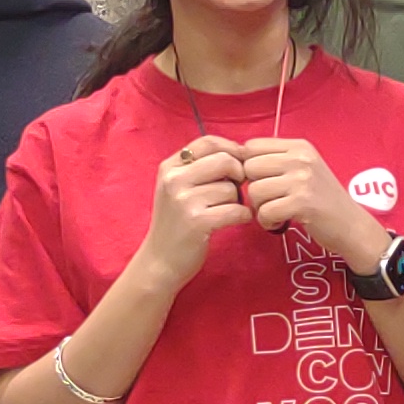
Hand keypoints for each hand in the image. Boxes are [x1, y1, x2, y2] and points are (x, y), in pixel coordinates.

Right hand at [133, 139, 252, 294]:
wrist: (160, 261)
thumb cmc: (176, 224)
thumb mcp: (177, 189)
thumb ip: (200, 168)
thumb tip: (240, 153)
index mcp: (169, 167)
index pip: (208, 142)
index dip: (232, 149)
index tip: (240, 163)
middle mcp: (174, 180)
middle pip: (225, 161)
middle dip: (239, 174)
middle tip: (237, 190)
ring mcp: (184, 201)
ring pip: (232, 188)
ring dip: (238, 201)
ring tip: (226, 211)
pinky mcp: (198, 222)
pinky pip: (237, 210)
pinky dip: (243, 216)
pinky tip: (235, 220)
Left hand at [239, 138, 387, 268]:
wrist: (352, 226)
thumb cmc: (323, 199)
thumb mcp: (304, 169)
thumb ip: (277, 160)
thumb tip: (236, 158)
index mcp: (300, 146)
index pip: (252, 145)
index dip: (249, 166)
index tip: (262, 182)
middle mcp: (301, 158)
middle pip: (249, 167)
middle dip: (253, 188)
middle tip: (268, 201)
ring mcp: (302, 180)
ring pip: (255, 190)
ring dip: (259, 208)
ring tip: (275, 213)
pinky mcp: (302, 203)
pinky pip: (265, 211)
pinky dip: (267, 222)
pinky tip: (279, 223)